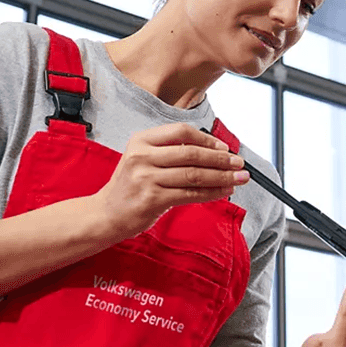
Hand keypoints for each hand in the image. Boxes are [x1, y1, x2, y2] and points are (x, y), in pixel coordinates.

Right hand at [91, 123, 248, 240]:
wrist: (106, 214)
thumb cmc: (130, 187)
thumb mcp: (142, 159)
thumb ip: (170, 152)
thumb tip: (212, 152)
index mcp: (141, 140)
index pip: (181, 132)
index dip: (207, 139)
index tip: (225, 147)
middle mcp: (142, 156)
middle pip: (191, 154)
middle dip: (221, 159)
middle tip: (240, 163)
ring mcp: (146, 178)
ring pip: (194, 175)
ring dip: (222, 177)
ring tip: (239, 178)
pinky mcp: (152, 199)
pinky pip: (190, 194)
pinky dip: (211, 193)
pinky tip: (224, 191)